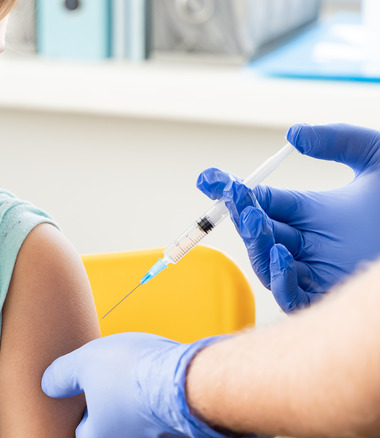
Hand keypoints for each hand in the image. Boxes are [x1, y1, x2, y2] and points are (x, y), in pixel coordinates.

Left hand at [41, 333, 239, 437]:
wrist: (186, 378)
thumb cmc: (131, 372)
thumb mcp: (83, 363)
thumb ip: (61, 375)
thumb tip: (48, 385)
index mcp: (100, 434)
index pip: (82, 432)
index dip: (81, 413)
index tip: (84, 395)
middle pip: (112, 427)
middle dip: (109, 408)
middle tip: (109, 385)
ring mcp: (157, 434)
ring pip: (139, 419)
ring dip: (136, 402)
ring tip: (135, 377)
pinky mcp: (181, 426)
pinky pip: (163, 414)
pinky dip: (159, 399)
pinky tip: (160, 377)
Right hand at [197, 123, 379, 311]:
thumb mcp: (377, 157)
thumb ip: (338, 140)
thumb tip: (294, 134)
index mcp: (311, 213)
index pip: (260, 202)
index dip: (231, 191)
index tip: (210, 179)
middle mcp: (308, 243)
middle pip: (258, 232)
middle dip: (242, 216)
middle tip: (240, 200)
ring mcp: (316, 272)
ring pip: (266, 264)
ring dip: (256, 245)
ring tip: (257, 224)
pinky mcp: (327, 297)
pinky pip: (291, 296)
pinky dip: (280, 279)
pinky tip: (280, 256)